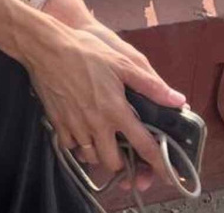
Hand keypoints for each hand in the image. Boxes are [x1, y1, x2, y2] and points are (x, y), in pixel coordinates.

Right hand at [21, 21, 186, 182]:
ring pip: (89, 157)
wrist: (45, 47)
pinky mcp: (56, 122)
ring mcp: (74, 125)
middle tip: (123, 151)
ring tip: (101, 141)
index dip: (158, 164)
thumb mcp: (122, 63)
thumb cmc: (84, 52)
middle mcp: (96, 123)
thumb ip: (150, 85)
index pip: (143, 145)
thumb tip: (178, 99)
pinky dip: (77, 145)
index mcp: (116, 111)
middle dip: (120, 162)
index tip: (167, 175)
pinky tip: (80, 132)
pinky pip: (69, 146)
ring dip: (98, 154)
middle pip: (112, 161)